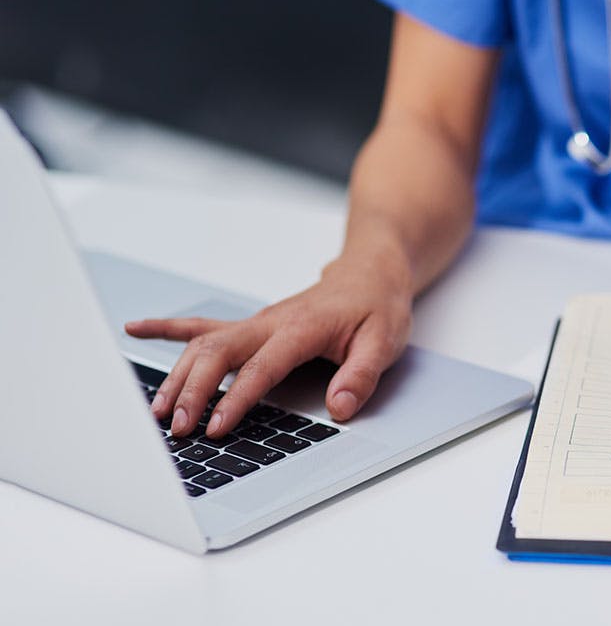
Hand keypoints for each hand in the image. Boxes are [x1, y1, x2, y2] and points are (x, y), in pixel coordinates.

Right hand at [126, 255, 412, 437]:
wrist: (371, 274)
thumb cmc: (377, 307)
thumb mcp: (384, 342)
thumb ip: (361, 376)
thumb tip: (340, 407)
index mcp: (301, 329)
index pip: (262, 367)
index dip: (237, 399)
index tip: (217, 427)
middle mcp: (270, 323)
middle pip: (218, 353)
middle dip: (193, 390)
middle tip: (178, 427)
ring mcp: (256, 323)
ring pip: (203, 344)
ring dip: (179, 376)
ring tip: (158, 410)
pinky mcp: (251, 326)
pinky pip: (203, 325)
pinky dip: (167, 328)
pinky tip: (135, 330)